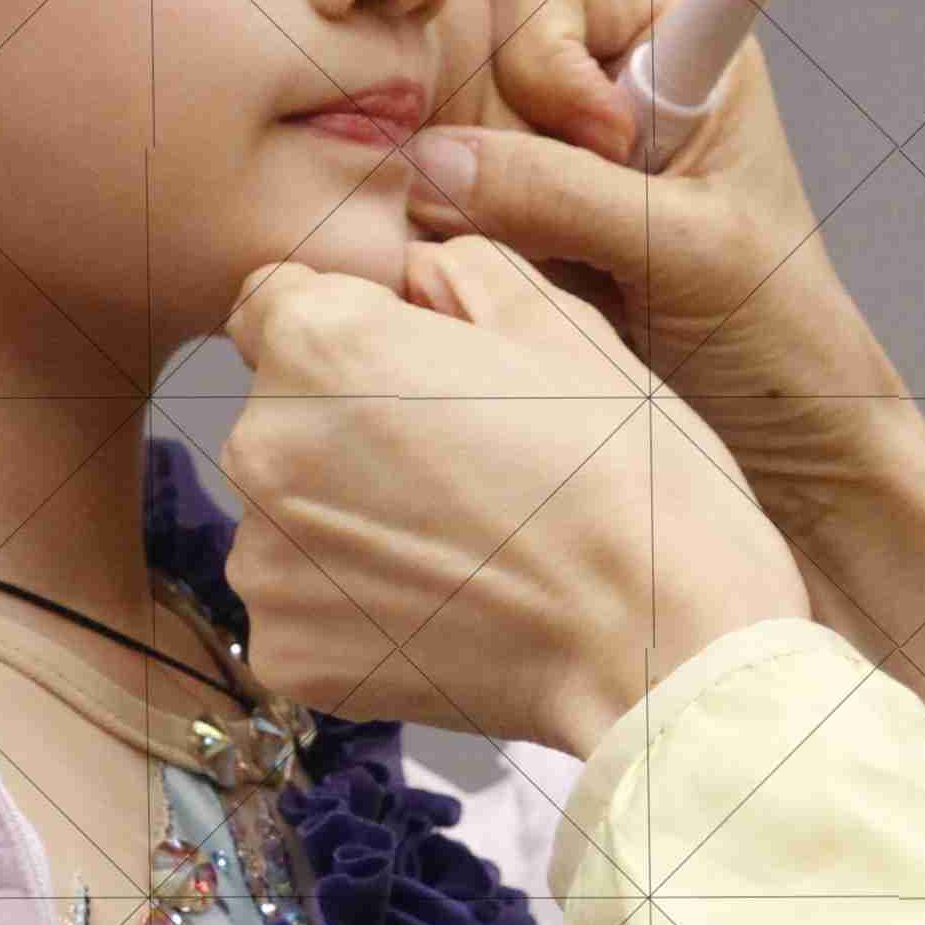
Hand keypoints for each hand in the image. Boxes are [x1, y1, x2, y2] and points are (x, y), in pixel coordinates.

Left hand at [218, 237, 812, 757]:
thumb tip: (408, 283)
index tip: (421, 374)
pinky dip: (357, 609)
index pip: (271, 303)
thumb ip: (453, 271)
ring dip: (349, 522)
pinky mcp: (286, 653)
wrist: (662, 640)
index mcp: (321, 343)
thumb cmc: (628, 475)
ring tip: (463, 544)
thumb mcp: (562, 324)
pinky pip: (306, 607)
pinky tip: (446, 606)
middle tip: (465, 466)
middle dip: (349, 428)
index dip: (354, 330)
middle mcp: (262, 447)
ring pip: (290, 516)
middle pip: (280, 415)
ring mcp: (266, 562)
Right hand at [422, 0, 912, 532]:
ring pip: (435, 129)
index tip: (610, 143)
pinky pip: (428, 201)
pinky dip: (452, 243)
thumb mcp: (685, 249)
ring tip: (561, 269)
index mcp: (669, 36)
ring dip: (476, 202)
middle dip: (497, 136)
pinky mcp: (502, 218)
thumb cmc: (774, 329)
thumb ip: (563, 192)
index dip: (541, 46)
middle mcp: (597, 74)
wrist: (781, 440)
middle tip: (567, 225)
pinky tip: (522, 288)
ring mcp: (539, 148)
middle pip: (466, 45)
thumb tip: (430, 158)